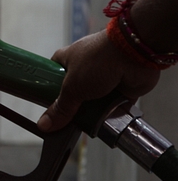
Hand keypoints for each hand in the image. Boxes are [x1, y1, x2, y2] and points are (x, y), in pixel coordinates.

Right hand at [37, 29, 159, 131]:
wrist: (135, 54)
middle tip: (65, 121)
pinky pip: (111, 106)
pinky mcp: (121, 88)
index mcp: (68, 59)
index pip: (52, 75)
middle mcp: (85, 67)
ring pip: (92, 101)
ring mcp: (104, 78)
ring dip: (91, 112)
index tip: (44, 105)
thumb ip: (60, 108)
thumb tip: (44, 126)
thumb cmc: (99, 59)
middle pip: (73, 93)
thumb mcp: (72, 87)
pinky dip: (109, 114)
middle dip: (71, 107)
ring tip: (86, 124)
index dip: (48, 89)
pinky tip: (104, 123)